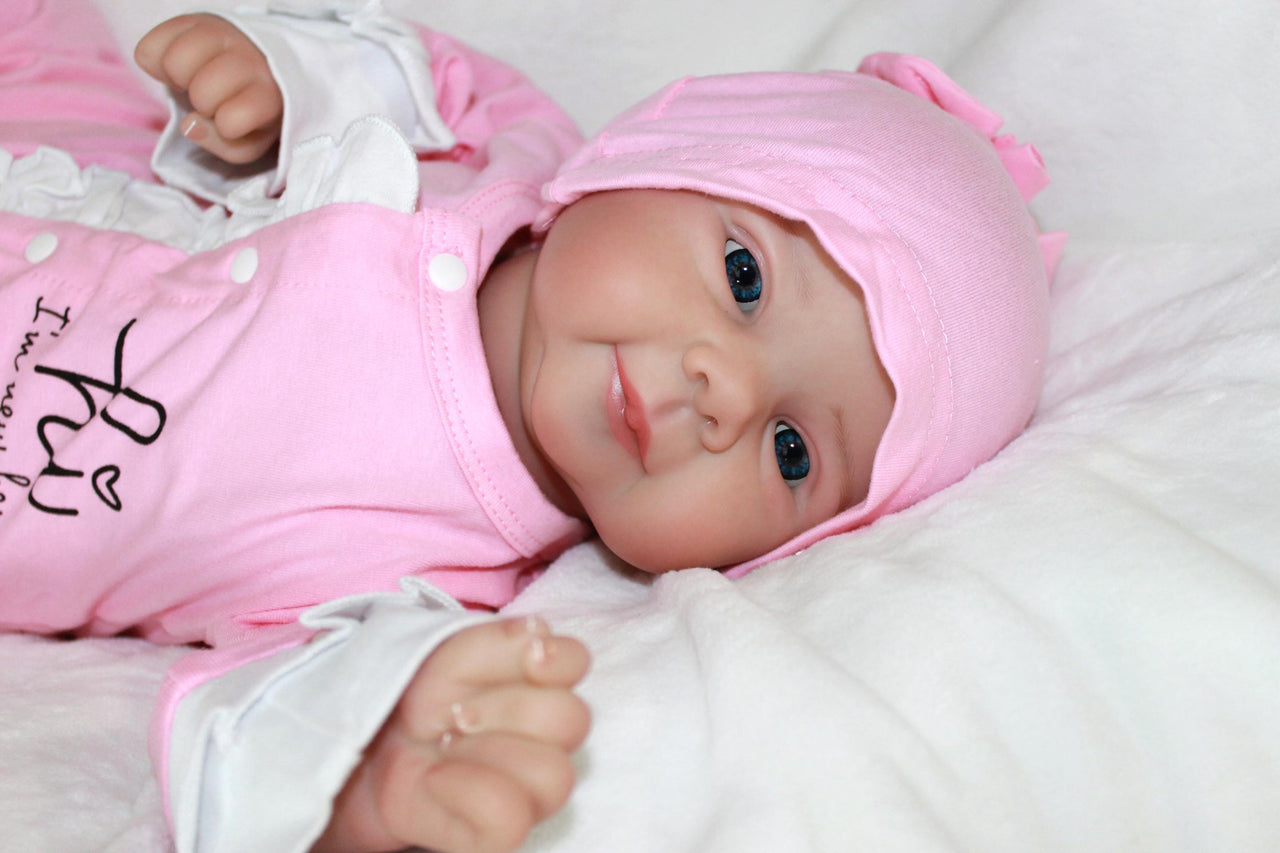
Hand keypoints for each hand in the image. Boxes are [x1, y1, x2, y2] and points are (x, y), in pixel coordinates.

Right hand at [134, 14, 282, 163]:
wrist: (254, 64)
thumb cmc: (249, 109)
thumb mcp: (248, 139)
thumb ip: (225, 145)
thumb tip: (189, 125)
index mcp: (270, 92)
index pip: (235, 118)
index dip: (227, 127)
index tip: (234, 120)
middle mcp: (248, 55)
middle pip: (203, 90)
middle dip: (204, 104)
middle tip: (212, 100)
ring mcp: (221, 32)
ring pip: (175, 61)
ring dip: (178, 79)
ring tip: (193, 80)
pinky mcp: (190, 20)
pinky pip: (149, 48)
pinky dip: (155, 64)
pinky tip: (178, 67)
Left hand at [314, 617, 591, 852]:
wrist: (347, 755)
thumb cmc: (397, 698)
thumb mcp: (433, 653)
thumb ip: (489, 641)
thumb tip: (537, 634)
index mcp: (532, 680)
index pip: (578, 662)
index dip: (557, 659)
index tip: (524, 657)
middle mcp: (542, 737)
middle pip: (572, 720)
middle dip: (507, 708)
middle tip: (453, 712)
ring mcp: (525, 792)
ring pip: (554, 777)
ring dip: (487, 755)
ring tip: (441, 748)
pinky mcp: (493, 836)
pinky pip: (511, 823)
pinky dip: (467, 794)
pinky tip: (433, 781)